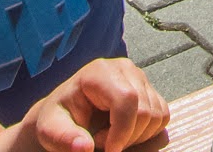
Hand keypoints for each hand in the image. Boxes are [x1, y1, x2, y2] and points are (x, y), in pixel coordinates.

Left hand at [17, 57, 167, 150]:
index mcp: (99, 72)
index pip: (127, 100)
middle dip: (126, 137)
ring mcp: (140, 77)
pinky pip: (162, 117)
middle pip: (145, 111)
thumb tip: (85, 147)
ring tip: (110, 136)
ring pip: (157, 116)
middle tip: (102, 143)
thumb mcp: (50, 130)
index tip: (109, 151)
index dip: (122, 131)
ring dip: (136, 136)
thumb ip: (65, 138)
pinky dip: (146, 132)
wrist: (66, 113)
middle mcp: (124, 68)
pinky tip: (123, 132)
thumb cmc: (57, 120)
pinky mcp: (149, 89)